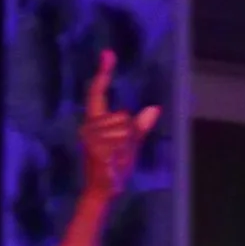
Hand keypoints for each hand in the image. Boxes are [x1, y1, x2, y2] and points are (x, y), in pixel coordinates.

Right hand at [77, 51, 161, 201]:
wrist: (102, 191)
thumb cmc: (114, 168)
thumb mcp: (130, 144)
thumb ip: (140, 126)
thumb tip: (155, 108)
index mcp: (94, 122)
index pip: (98, 93)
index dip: (104, 72)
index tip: (109, 54)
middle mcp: (89, 126)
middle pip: (123, 114)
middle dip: (129, 131)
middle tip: (120, 151)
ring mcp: (92, 136)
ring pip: (124, 126)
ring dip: (127, 143)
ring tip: (117, 157)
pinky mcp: (96, 147)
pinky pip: (122, 138)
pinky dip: (124, 149)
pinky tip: (115, 161)